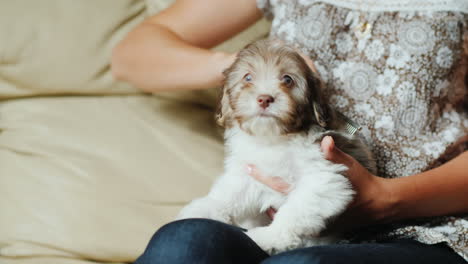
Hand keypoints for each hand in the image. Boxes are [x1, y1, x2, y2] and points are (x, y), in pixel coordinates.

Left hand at [247, 136, 395, 231]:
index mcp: (310, 193)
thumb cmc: (361, 183)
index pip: (279, 185)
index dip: (262, 176)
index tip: (246, 167)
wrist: (377, 204)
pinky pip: (298, 220)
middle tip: (249, 181)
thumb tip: (325, 141)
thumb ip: (334, 154)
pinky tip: (280, 209)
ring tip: (262, 201)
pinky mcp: (320, 225)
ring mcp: (313, 219)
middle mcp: (309, 209)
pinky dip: (289, 214)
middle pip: (277, 202)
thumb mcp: (348, 166)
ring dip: (274, 207)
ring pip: (286, 213)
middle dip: (263, 195)